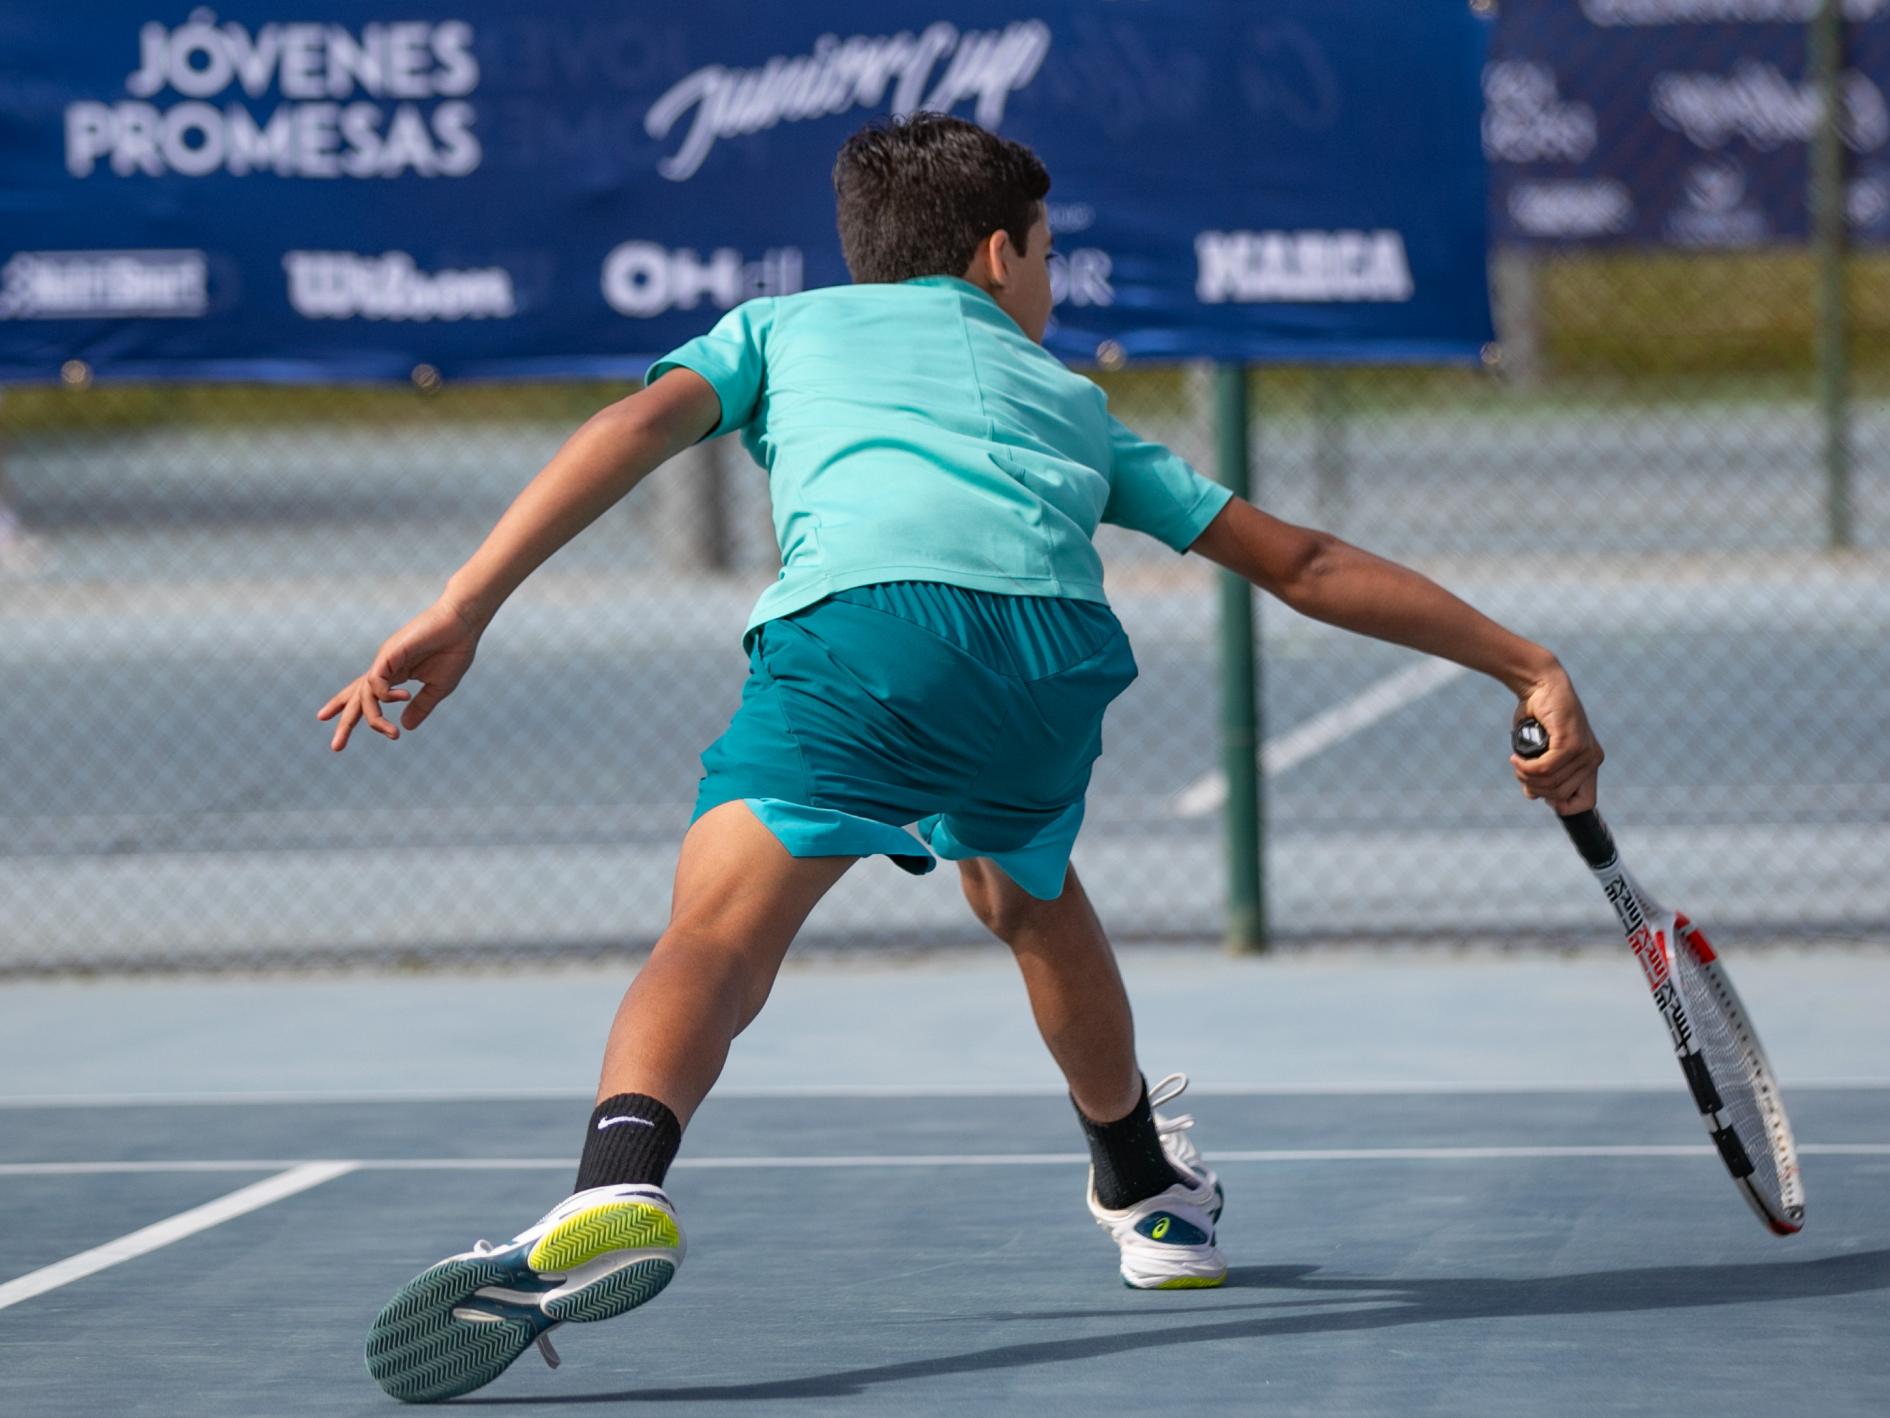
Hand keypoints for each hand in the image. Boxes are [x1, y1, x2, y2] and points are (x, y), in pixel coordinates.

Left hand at [318, 599, 482, 751]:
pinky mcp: (389, 654)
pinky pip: (375, 681)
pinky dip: (385, 695)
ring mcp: (385, 660)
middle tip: (336, 747)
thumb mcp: (438, 688)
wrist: (462, 624)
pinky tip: (404, 697)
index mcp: (394, 675)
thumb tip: (405, 727)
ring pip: (365, 694)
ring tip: (392, 733)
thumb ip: (420, 707)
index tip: (330, 724)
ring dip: (374, 718)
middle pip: (357, 697)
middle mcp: (384, 668)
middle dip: (345, 722)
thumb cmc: (454, 651)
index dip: (348, 710)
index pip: (364, 695)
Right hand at [1509, 666, 1602, 813]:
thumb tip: (1534, 795)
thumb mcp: (1540, 750)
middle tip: (1520, 771)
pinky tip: (1516, 758)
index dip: (1561, 805)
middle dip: (1534, 788)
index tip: (1539, 792)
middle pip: (1559, 795)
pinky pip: (1545, 768)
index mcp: (1589, 764)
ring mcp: (1583, 752)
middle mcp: (1592, 760)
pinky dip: (1526, 767)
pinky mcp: (1570, 743)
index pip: (1585, 803)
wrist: (1541, 685)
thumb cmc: (1538, 717)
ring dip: (1526, 776)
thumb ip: (1542, 773)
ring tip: (1516, 763)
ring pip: (1550, 782)